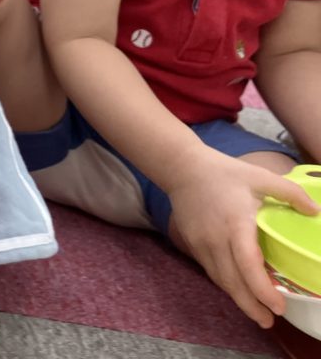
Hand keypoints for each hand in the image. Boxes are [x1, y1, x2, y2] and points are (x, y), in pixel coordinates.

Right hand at [168, 152, 317, 327]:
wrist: (182, 168)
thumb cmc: (224, 172)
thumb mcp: (260, 176)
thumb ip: (290, 193)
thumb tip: (316, 212)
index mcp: (235, 224)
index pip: (247, 264)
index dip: (262, 289)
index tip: (279, 306)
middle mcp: (216, 240)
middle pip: (232, 282)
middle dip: (251, 306)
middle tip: (269, 321)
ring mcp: (201, 244)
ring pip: (220, 280)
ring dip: (239, 299)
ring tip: (258, 313)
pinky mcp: (193, 245)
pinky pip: (212, 271)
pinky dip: (227, 284)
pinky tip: (239, 289)